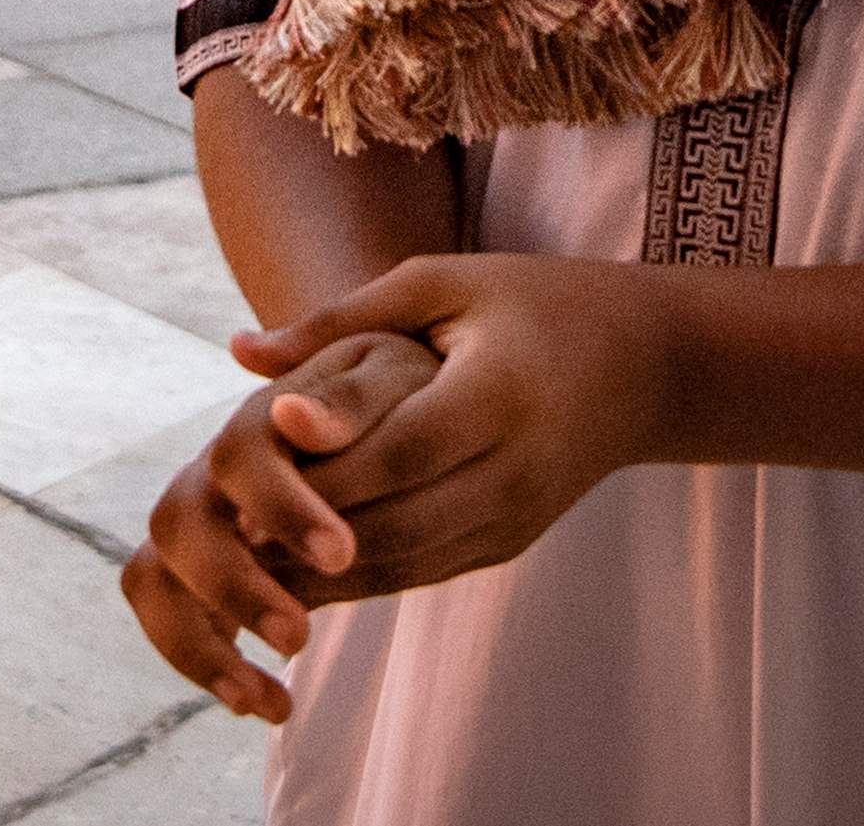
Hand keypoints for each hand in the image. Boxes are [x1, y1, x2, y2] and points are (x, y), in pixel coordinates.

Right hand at [119, 332, 441, 722]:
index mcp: (257, 421)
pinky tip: (272, 706)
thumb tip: (293, 415)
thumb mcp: (394, 380)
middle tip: (300, 637)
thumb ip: (352, 398)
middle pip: (176, 522)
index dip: (279, 506)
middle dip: (232, 587)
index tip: (340, 556)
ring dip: (200, 646)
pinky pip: (173, 621)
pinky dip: (206, 666)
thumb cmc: (399, 393)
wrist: (389, 415)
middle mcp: (211, 472)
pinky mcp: (202, 576)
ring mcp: (200, 525)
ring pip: (154, 578)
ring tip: (276, 704)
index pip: (238, 454)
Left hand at [238, 255, 671, 602]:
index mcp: (501, 394)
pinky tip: (290, 570)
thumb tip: (238, 352)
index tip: (257, 457)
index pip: (406, 443)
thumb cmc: (529, 302)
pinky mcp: (507, 544)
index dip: (332, 456)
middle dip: (308, 527)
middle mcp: (514, 470)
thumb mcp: (441, 286)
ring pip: (405, 560)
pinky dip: (357, 576)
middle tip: (220, 524)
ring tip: (236, 559)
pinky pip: (423, 571)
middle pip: (398, 516)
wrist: (644, 366)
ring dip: (321, 568)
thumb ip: (341, 321)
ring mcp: (515, 519)